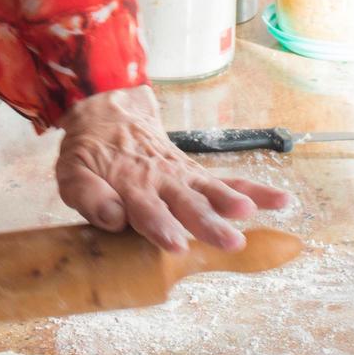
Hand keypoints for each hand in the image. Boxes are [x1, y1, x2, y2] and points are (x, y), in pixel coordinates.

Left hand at [55, 86, 292, 251]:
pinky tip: (281, 201)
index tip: (177, 244)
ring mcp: (181, 176)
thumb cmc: (88, 152)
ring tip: (252, 214)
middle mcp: (161, 181)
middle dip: (207, 223)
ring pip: (211, 190)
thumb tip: (114, 219)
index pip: (147, 210)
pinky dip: (255, 190)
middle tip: (229, 240)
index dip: (162, 227)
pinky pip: (227, 180)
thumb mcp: (72, 173)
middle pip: (187, 204)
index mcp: (129, 184)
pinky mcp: (195, 174)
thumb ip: (89, 196)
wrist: (107, 110)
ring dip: (232, 204)